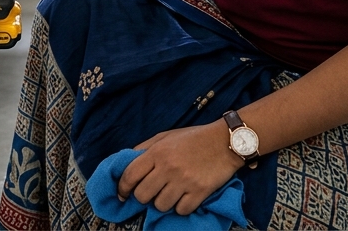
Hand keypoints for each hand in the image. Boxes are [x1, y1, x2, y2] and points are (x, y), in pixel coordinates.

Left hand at [116, 122, 243, 214]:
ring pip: (160, 205)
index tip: (122, 194)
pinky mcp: (200, 191)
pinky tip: (185, 197)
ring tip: (170, 193)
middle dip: (144, 196)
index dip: (122, 188)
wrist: (225, 141)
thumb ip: (145, 148)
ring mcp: (184, 180)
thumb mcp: (166, 136)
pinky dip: (181, 207)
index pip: (130, 176)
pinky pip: (181, 210)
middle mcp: (168, 167)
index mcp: (157, 152)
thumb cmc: (193, 138)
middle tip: (151, 192)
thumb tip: (126, 163)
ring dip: (163, 202)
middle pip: (142, 195)